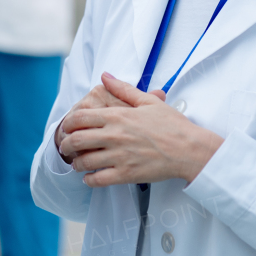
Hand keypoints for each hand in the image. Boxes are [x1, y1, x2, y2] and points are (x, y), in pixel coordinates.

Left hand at [59, 73, 222, 185]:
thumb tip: (105, 76)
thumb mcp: (147, 101)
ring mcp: (119, 156)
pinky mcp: (126, 174)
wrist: (189, 149)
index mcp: (118, 116)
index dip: (68, 124)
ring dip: (77, 163)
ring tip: (78, 163)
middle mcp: (114, 135)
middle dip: (66, 145)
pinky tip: (90, 177)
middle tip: (67, 147)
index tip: (68, 128)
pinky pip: (98, 180)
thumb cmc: (171, 124)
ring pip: (84, 162)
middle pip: (76, 140)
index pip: (80, 118)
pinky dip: (89, 180)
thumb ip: (123, 88)